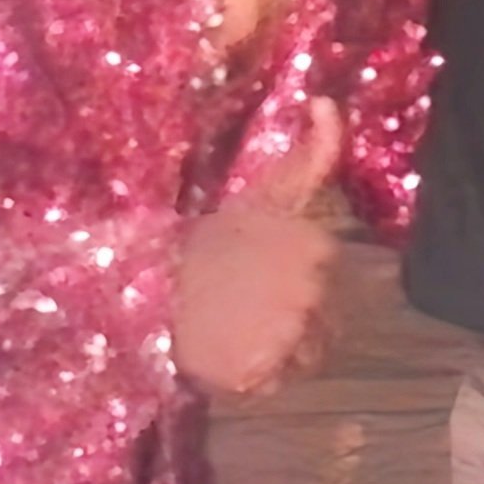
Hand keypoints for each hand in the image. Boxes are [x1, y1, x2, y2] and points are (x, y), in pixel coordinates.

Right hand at [173, 98, 342, 395]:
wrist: (149, 285)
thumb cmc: (213, 238)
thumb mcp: (268, 189)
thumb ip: (314, 151)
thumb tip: (328, 101)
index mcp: (322, 248)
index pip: (334, 283)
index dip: (301, 283)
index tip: (264, 274)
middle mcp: (314, 291)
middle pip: (326, 321)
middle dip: (295, 317)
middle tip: (248, 304)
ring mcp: (288, 334)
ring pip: (308, 356)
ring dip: (282, 349)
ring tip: (239, 327)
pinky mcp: (261, 372)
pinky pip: (278, 382)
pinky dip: (258, 376)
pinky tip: (230, 350)